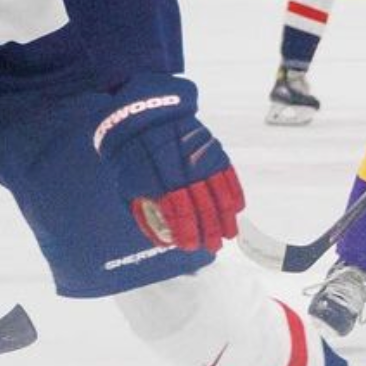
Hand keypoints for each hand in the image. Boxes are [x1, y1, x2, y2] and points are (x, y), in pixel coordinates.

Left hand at [93, 75, 245, 252]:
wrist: (145, 118)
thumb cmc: (135, 156)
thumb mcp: (128, 186)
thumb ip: (143, 213)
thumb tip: (160, 238)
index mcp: (160, 184)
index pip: (179, 216)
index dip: (187, 234)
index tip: (191, 246)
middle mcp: (183, 175)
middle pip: (203, 210)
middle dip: (210, 232)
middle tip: (214, 246)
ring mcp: (200, 162)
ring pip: (219, 196)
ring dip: (226, 218)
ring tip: (229, 234)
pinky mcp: (211, 151)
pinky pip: (228, 176)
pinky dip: (235, 194)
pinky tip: (237, 209)